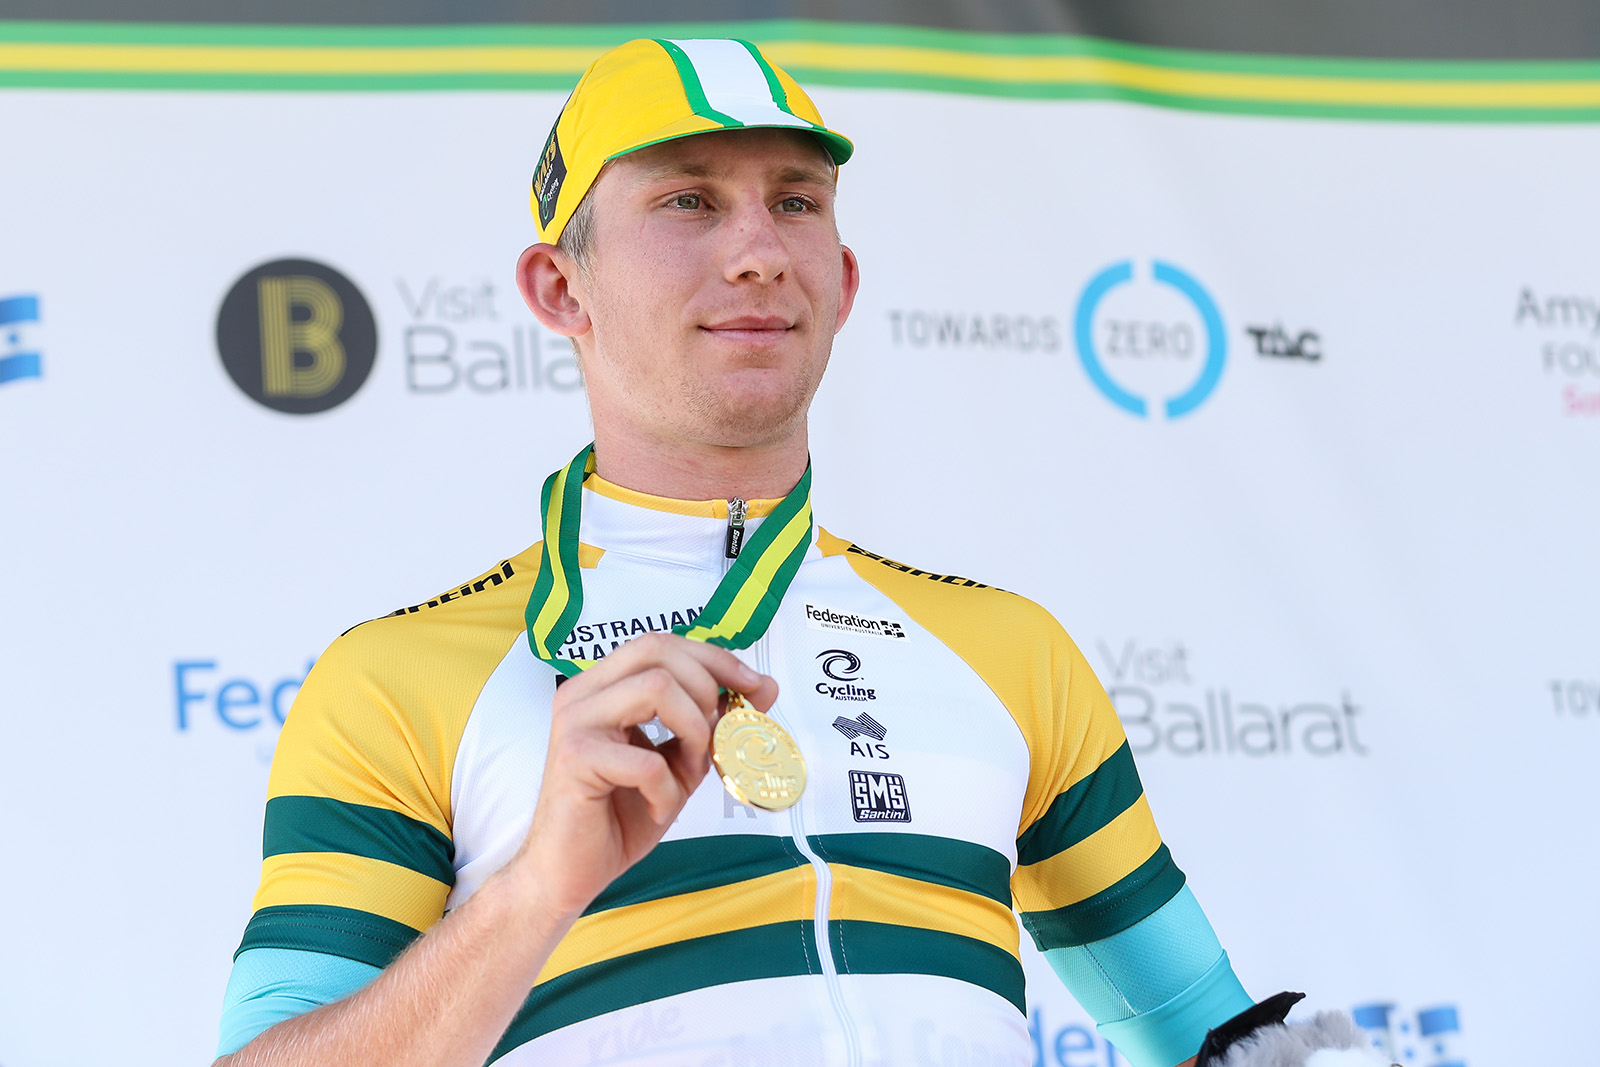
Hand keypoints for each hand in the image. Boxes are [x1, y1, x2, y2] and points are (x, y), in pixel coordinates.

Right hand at [507, 634, 777, 921]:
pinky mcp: (574, 759)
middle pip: (658, 652)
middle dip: (707, 690)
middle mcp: (582, 693)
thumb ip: (713, 723)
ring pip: (656, 689)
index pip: (662, 644)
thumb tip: (765, 687)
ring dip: (692, 733)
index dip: (714, 658)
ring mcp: (574, 722)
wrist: (568, 871)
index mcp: (602, 686)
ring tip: (688, 772)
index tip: (753, 686)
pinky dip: (667, 790)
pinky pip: (646, 761)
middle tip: (717, 736)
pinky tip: (658, 808)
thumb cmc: (620, 815)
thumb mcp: (680, 761)